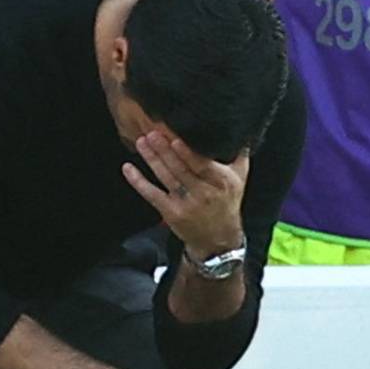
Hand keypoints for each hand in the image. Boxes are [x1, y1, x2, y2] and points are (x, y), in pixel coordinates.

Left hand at [123, 129, 247, 258]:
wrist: (218, 239)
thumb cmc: (227, 203)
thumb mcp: (240, 178)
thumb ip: (239, 153)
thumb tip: (241, 129)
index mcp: (221, 181)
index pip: (202, 165)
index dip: (187, 153)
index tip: (175, 139)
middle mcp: (204, 193)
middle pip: (180, 169)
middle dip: (164, 150)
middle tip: (152, 133)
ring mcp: (185, 204)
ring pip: (166, 178)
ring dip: (152, 159)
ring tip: (141, 142)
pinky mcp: (171, 212)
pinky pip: (152, 195)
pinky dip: (138, 181)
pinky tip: (128, 168)